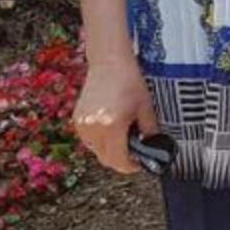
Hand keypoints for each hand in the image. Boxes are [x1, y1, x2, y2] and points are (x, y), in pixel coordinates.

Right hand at [71, 58, 160, 175]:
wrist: (109, 63)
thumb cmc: (130, 82)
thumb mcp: (146, 108)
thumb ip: (150, 132)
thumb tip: (152, 150)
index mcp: (112, 125)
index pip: (118, 160)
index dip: (130, 167)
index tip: (139, 164)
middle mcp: (94, 128)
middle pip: (106, 159)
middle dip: (121, 160)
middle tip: (134, 153)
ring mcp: (82, 125)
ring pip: (97, 151)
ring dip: (110, 151)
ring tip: (124, 137)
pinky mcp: (77, 120)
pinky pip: (90, 140)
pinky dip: (101, 141)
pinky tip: (112, 128)